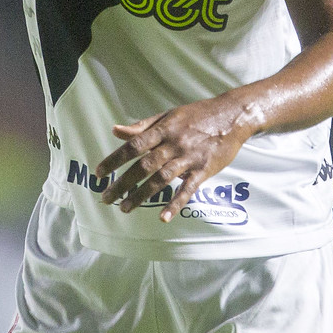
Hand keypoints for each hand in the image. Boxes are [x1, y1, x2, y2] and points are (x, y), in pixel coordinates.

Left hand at [94, 96, 259, 222]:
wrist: (232, 115)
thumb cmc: (197, 115)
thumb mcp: (168, 115)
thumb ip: (142, 126)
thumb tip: (115, 130)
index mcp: (164, 129)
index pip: (134, 145)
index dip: (115, 160)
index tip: (99, 173)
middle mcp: (174, 143)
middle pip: (144, 166)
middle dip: (123, 183)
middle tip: (106, 197)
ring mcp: (189, 157)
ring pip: (162, 178)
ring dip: (142, 194)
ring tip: (124, 208)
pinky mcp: (204, 169)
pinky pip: (188, 189)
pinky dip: (175, 203)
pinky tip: (163, 217)